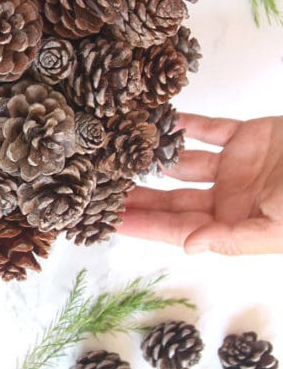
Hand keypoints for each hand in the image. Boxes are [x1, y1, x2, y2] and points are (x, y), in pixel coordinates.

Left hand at [118, 113, 282, 254]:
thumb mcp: (276, 230)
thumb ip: (233, 238)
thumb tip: (189, 246)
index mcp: (234, 224)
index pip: (178, 227)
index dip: (144, 224)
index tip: (111, 220)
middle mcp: (229, 198)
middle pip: (173, 199)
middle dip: (140, 196)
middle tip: (103, 189)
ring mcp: (236, 167)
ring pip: (185, 163)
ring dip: (156, 159)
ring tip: (123, 153)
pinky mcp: (248, 137)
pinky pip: (209, 129)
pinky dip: (186, 124)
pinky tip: (161, 122)